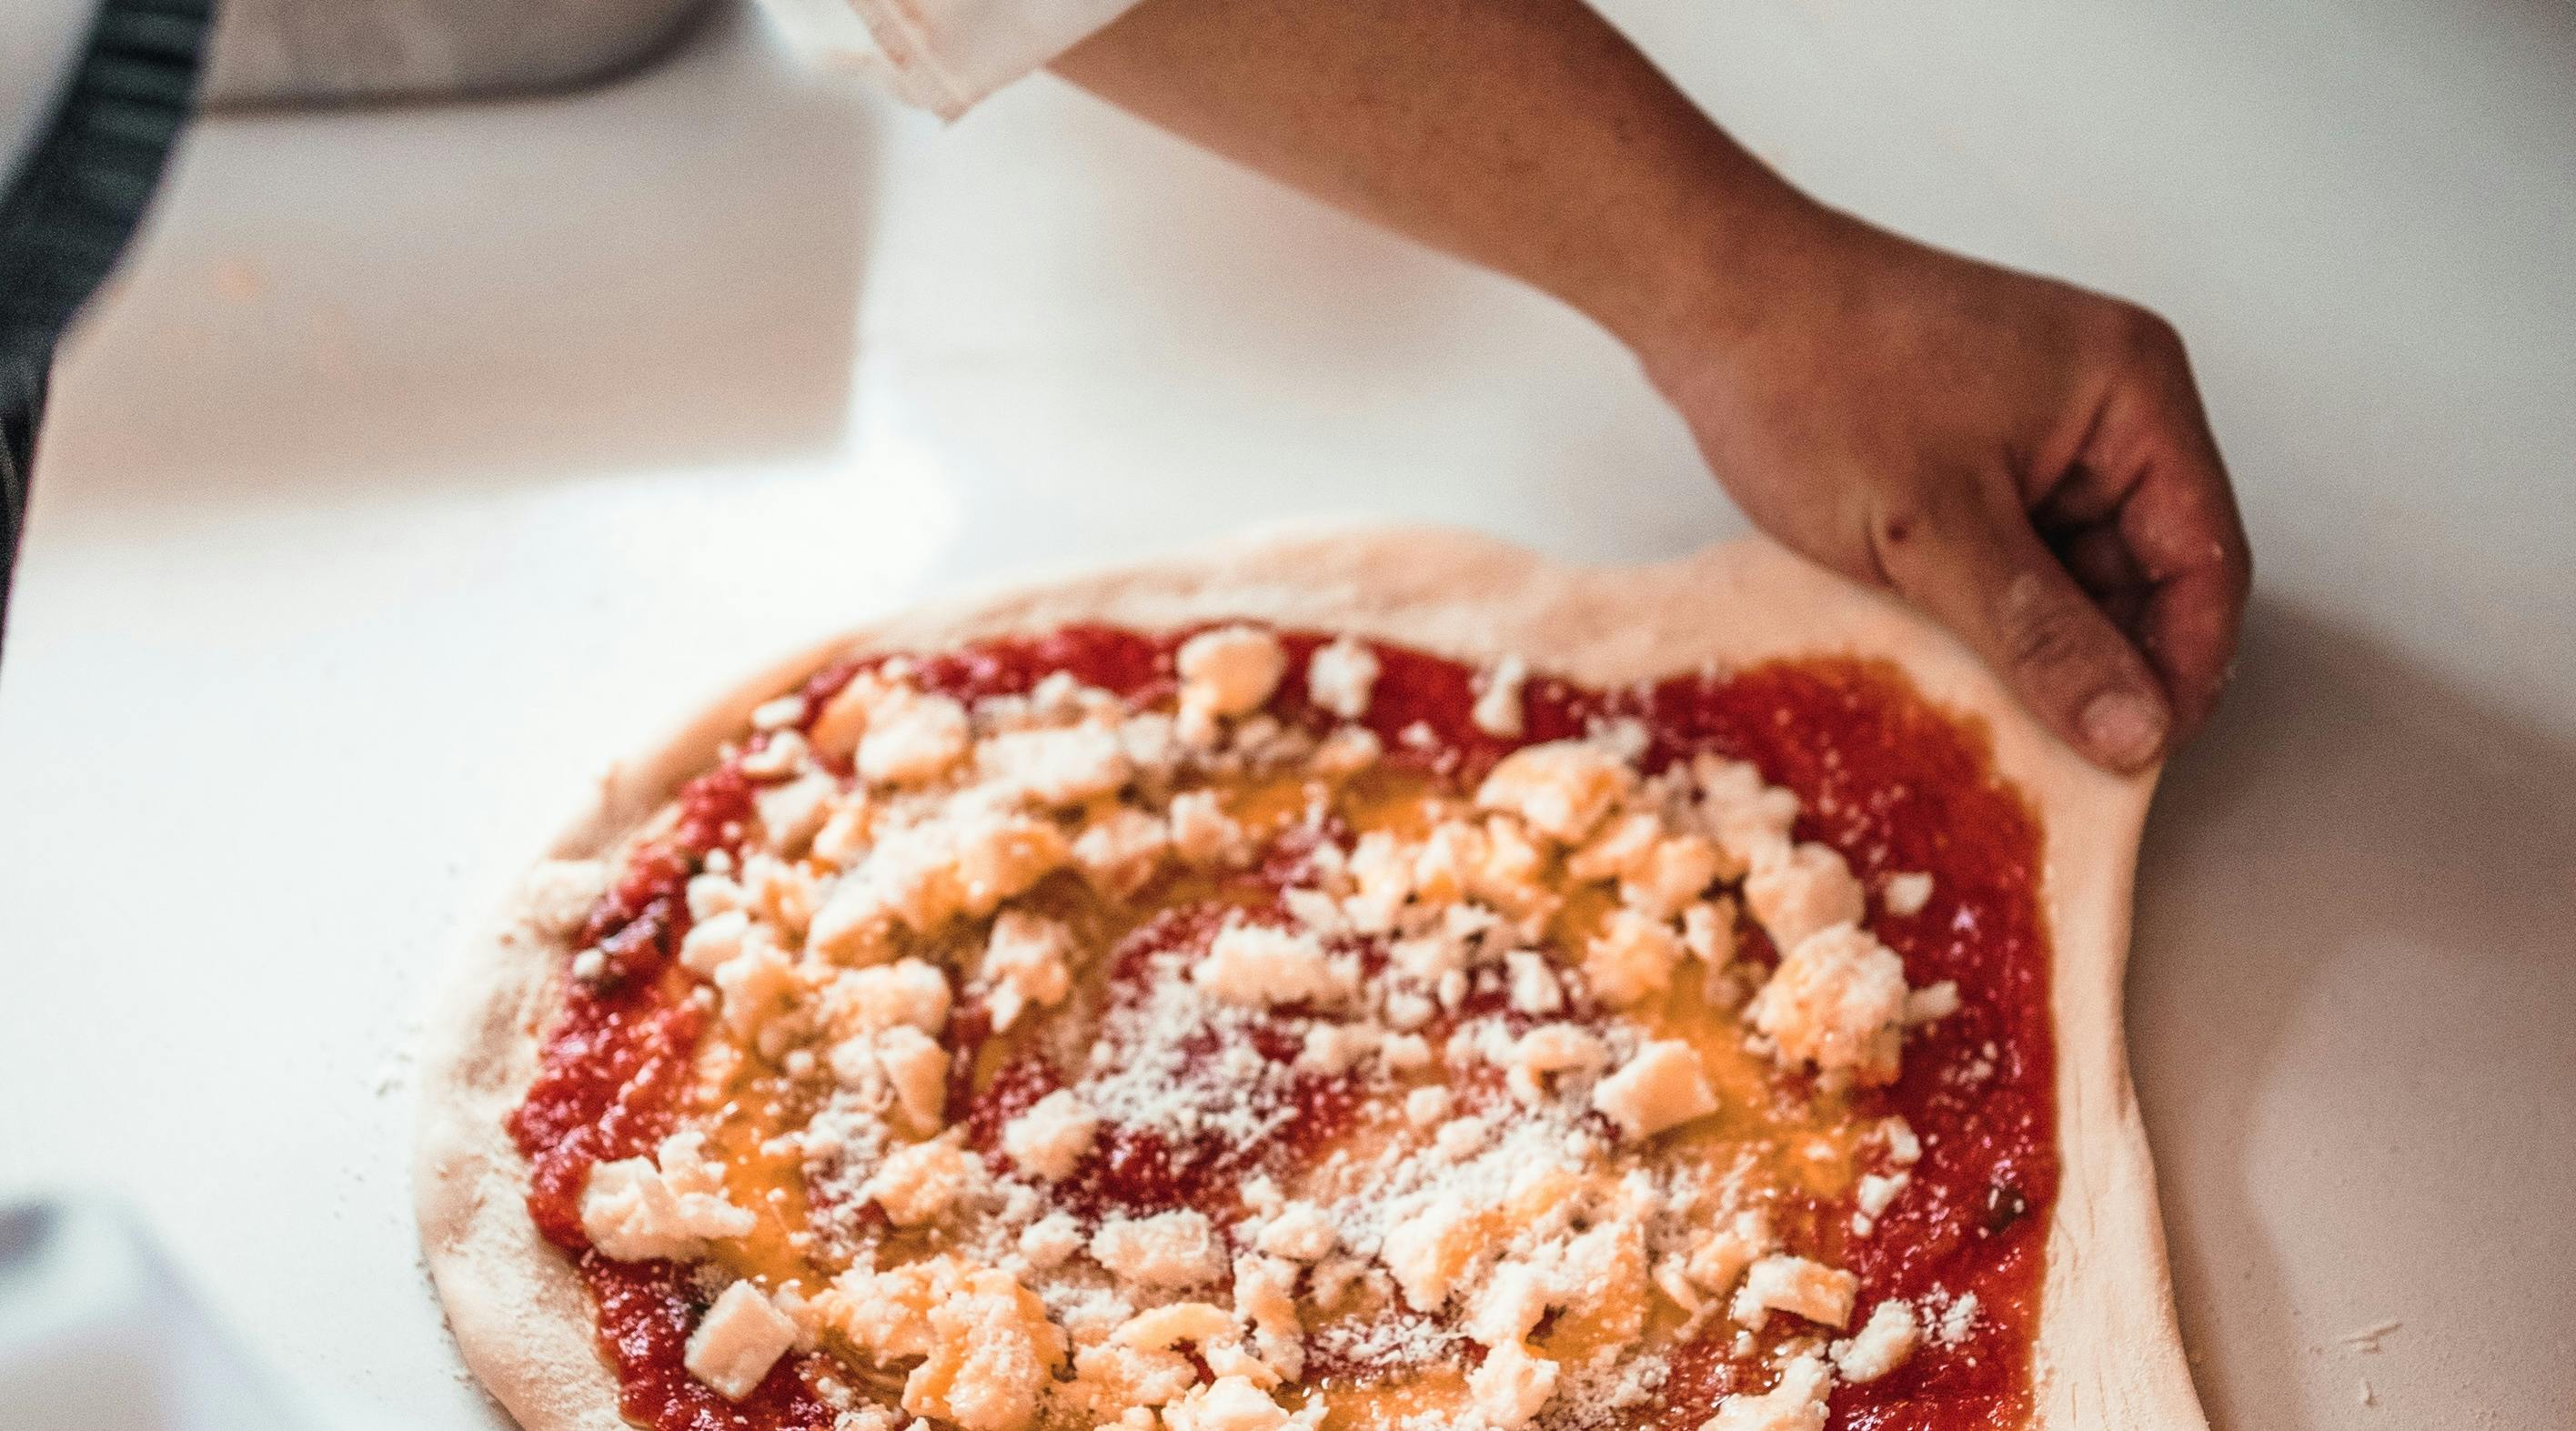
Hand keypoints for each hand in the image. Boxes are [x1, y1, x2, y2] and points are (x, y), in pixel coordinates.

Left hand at [1638, 203, 2251, 771]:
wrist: (1708, 299)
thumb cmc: (1815, 383)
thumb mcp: (1934, 532)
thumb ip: (2042, 637)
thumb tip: (2136, 734)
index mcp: (2135, 395)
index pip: (2207, 563)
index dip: (2180, 672)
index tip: (2132, 766)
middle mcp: (2109, 404)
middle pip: (2150, 571)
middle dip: (2109, 665)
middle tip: (2058, 764)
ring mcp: (2042, 425)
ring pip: (2079, 570)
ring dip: (2047, 644)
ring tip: (1997, 724)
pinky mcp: (1978, 447)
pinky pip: (2021, 549)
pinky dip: (1998, 609)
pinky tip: (1956, 665)